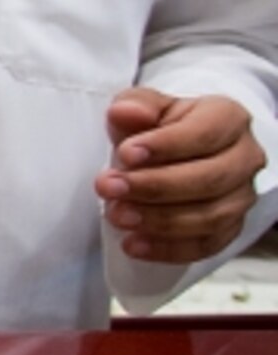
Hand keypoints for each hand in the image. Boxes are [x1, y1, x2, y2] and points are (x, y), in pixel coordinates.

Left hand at [99, 89, 269, 264]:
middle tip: (110, 188)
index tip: (125, 155)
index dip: (165, 146)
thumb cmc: (162, 126)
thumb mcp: (147, 106)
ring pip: (211, 217)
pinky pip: (207, 245)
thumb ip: (137, 105)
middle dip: (155, 187)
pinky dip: (169, 249)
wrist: (178, 150)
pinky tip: (134, 244)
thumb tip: (126, 112)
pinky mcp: (231, 227)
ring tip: (117, 216)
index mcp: (228, 118)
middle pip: (209, 180)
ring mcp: (241, 196)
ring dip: (159, 220)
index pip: (204, 134)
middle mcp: (244, 158)